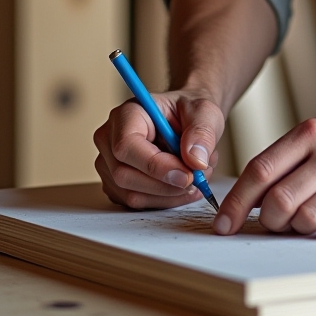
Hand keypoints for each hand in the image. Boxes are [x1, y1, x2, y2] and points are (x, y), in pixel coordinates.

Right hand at [94, 88, 224, 209]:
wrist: (187, 119)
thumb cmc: (189, 111)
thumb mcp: (205, 111)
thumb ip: (202, 133)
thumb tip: (196, 161)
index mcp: (127, 114)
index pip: (127, 146)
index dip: (155, 166)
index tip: (187, 175)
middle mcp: (110, 139)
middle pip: (124, 175)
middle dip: (166, 185)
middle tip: (198, 178)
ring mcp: (109, 164)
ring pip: (132, 195)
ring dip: (170, 194)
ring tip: (196, 176)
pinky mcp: (116, 184)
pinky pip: (138, 203)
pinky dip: (166, 200)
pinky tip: (183, 184)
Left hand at [215, 93, 315, 238]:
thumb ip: (288, 157)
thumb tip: (250, 193)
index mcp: (309, 133)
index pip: (260, 171)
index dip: (236, 202)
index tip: (223, 223)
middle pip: (279, 200)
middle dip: (268, 221)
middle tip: (274, 222)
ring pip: (306, 219)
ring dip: (298, 227)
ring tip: (307, 218)